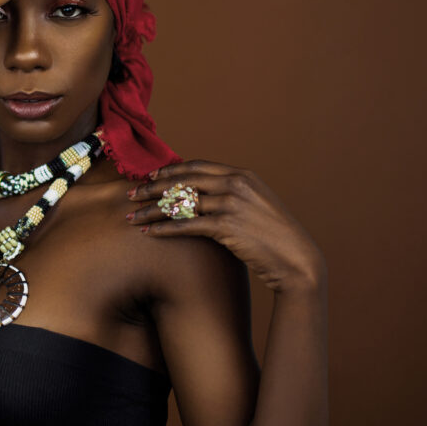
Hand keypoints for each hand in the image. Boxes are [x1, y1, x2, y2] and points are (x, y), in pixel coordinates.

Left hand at [127, 160, 325, 293]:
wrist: (296, 259)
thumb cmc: (273, 237)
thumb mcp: (256, 205)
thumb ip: (232, 194)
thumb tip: (202, 195)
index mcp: (242, 175)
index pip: (197, 166)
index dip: (170, 170)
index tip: (150, 176)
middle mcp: (235, 184)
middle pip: (183, 180)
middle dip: (152, 187)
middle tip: (131, 193)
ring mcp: (231, 203)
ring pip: (180, 202)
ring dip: (151, 210)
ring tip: (132, 216)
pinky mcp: (226, 225)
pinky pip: (185, 224)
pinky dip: (163, 228)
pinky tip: (148, 233)